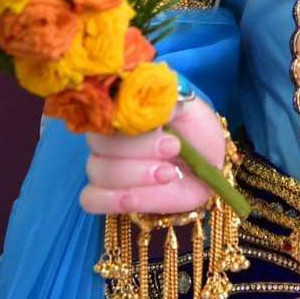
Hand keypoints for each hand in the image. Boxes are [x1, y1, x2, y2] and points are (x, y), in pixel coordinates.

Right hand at [80, 94, 225, 214]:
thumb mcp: (190, 110)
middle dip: (137, 147)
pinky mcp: (107, 196)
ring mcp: (104, 166)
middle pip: (100, 141)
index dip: (130, 117)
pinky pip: (91, 199)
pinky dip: (110, 199)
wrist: (208, 169)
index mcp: (123, 109)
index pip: (108, 108)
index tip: (162, 124)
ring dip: (133, 174)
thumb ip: (169, 101)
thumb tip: (155, 99)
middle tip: (172, 147)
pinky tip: (133, 199)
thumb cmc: (196, 134)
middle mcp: (108, 136)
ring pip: (97, 169)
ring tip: (168, 174)